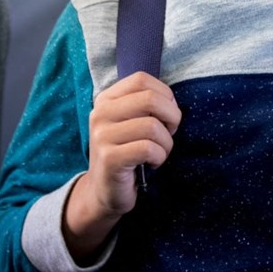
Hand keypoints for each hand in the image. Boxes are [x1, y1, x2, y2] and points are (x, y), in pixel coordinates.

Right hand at [64, 71, 180, 259]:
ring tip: (158, 153)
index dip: (164, 95)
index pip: (142, 79)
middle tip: (168, 134)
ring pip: (153, 126)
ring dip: (166, 143)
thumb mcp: (131, 122)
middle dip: (171, 117)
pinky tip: (152, 164)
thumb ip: (145, 104)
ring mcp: (102, 136)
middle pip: (150, 99)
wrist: (104, 191)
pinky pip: (149, 149)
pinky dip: (159, 157)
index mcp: (106, 99)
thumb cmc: (127, 153)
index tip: (165, 115)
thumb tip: (172, 100)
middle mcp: (100, 113)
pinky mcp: (110, 158)